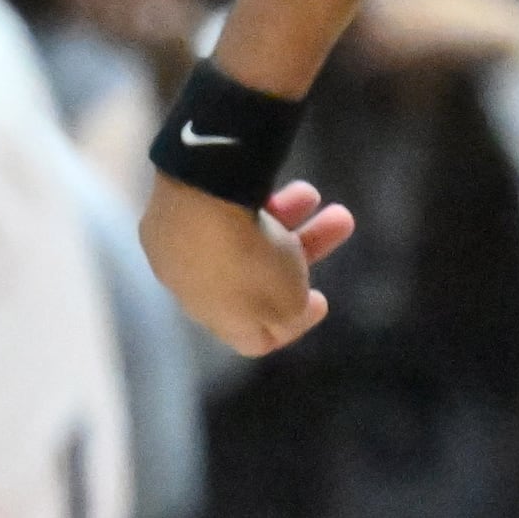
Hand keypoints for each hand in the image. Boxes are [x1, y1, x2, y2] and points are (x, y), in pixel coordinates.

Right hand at [140, 174, 357, 355]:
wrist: (200, 198)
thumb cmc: (252, 261)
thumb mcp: (284, 305)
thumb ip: (289, 317)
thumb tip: (290, 315)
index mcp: (217, 318)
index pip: (254, 337)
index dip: (291, 324)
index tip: (318, 300)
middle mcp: (194, 285)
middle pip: (259, 276)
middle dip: (305, 249)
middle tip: (341, 220)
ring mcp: (182, 244)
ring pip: (245, 235)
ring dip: (288, 216)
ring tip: (312, 193)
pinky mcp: (177, 206)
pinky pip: (223, 208)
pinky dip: (254, 198)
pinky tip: (274, 180)